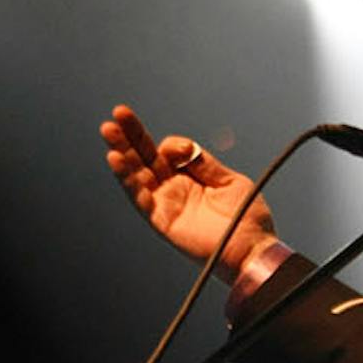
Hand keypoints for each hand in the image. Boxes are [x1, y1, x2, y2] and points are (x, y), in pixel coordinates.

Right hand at [102, 104, 277, 276]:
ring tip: (108, 129)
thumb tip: (184, 148)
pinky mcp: (161, 219)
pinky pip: (139, 198)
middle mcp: (174, 188)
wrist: (253, 248)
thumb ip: (205, 164)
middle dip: (131, 135)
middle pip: (145, 157)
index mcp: (191, 177)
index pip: (168, 152)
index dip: (172, 145)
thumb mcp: (230, 181)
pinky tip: (116, 159)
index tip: (184, 149)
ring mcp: (166, 203)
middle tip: (118, 113)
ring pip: (136, 174)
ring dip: (122, 152)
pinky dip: (127, 179)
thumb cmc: (248, 217)